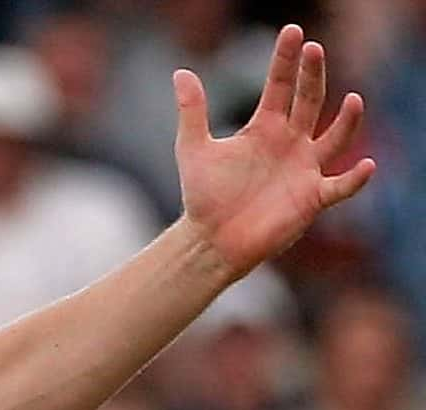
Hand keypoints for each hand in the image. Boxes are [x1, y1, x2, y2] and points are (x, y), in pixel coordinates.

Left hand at [175, 25, 375, 279]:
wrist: (211, 239)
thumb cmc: (205, 195)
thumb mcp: (194, 148)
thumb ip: (193, 111)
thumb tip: (181, 72)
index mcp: (265, 127)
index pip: (280, 85)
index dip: (286, 60)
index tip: (293, 32)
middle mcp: (290, 142)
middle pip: (309, 101)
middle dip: (313, 76)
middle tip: (314, 49)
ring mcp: (304, 168)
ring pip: (334, 138)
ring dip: (346, 121)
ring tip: (353, 100)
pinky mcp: (311, 198)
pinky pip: (340, 187)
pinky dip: (355, 178)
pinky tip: (366, 165)